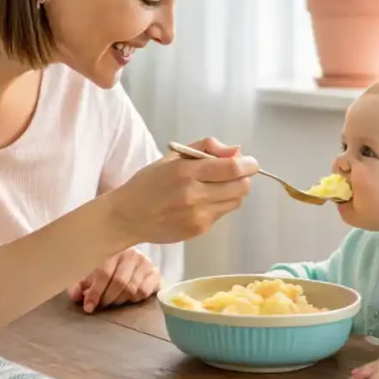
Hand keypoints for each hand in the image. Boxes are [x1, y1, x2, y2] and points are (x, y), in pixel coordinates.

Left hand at [68, 248, 160, 312]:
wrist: (137, 261)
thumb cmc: (112, 268)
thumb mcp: (95, 273)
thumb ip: (83, 284)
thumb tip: (75, 296)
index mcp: (113, 252)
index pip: (104, 272)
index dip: (95, 292)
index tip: (88, 307)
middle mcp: (131, 255)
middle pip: (119, 282)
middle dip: (107, 298)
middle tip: (101, 306)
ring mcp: (145, 264)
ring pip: (132, 288)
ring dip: (119, 300)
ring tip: (113, 302)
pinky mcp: (156, 275)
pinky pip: (144, 292)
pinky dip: (134, 299)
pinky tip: (128, 298)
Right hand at [106, 137, 257, 245]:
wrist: (127, 216)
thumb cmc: (149, 182)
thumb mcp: (173, 157)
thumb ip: (206, 148)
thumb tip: (236, 151)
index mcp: (186, 172)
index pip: (232, 169)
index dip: (248, 165)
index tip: (250, 163)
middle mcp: (194, 195)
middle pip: (240, 187)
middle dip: (244, 178)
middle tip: (235, 174)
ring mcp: (198, 215)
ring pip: (235, 202)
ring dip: (233, 192)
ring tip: (217, 187)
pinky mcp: (198, 230)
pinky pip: (222, 214)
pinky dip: (220, 205)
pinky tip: (203, 201)